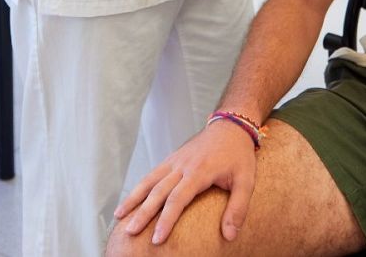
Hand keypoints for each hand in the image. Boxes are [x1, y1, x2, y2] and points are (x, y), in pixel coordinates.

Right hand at [114, 120, 257, 244]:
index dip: (166, 220)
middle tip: (130, 232)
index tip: (157, 239)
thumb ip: (238, 208)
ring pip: (149, 181)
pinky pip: (151, 174)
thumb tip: (230, 236)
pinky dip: (139, 187)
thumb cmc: (239, 156)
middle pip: (157, 192)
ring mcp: (174, 161)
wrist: (231, 126)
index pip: (177, 199)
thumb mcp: (246, 182)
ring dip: (133, 198)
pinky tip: (130, 200)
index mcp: (199, 172)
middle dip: (143, 213)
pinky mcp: (171, 158)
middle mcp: (182, 166)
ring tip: (119, 216)